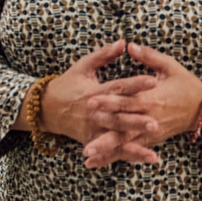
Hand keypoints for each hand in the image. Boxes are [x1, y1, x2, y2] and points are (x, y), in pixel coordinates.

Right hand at [41, 39, 158, 147]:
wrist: (45, 108)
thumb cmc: (68, 83)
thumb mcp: (83, 66)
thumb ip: (104, 55)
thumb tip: (124, 42)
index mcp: (94, 93)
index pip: (118, 88)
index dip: (135, 84)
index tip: (153, 81)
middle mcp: (94, 113)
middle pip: (118, 118)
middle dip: (136, 121)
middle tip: (156, 122)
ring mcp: (92, 129)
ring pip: (116, 138)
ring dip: (135, 145)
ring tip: (153, 151)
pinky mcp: (92, 141)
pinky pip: (113, 150)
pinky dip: (130, 155)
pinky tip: (149, 158)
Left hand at [82, 42, 201, 167]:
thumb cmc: (185, 84)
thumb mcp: (170, 66)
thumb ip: (149, 57)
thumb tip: (130, 45)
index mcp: (153, 97)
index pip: (128, 100)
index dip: (110, 101)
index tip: (91, 100)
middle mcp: (150, 117)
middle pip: (124, 124)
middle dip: (103, 125)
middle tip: (84, 128)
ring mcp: (150, 132)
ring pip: (125, 142)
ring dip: (106, 149)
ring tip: (87, 154)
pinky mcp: (151, 140)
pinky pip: (131, 151)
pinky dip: (114, 157)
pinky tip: (97, 162)